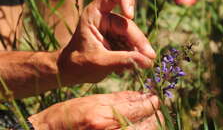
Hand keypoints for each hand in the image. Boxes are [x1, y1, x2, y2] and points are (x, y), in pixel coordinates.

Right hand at [28, 91, 160, 129]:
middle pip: (152, 125)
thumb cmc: (67, 116)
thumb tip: (144, 96)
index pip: (144, 108)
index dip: (153, 102)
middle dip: (154, 116)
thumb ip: (121, 100)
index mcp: (107, 116)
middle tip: (151, 109)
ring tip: (143, 118)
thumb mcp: (93, 102)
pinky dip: (137, 129)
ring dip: (149, 125)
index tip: (155, 97)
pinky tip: (133, 125)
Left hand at [57, 0, 155, 84]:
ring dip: (138, 49)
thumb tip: (147, 61)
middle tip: (148, 58)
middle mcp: (104, 17)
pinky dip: (135, 54)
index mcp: (94, 14)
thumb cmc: (79, 64)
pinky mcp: (118, 39)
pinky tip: (132, 66)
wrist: (71, 72)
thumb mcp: (99, 62)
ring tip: (141, 65)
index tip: (130, 17)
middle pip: (128, 23)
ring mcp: (112, 28)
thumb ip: (122, 60)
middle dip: (138, 40)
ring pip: (133, 34)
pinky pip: (132, 43)